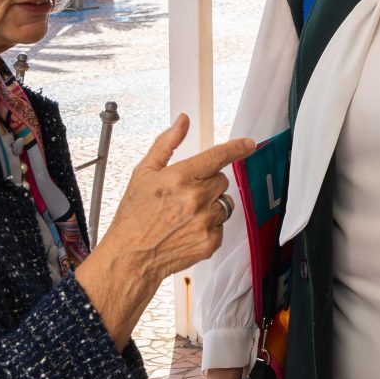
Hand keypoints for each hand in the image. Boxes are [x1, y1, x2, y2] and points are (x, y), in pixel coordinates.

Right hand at [79, 115, 254, 339]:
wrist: (131, 257)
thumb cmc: (133, 216)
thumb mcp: (143, 173)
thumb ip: (166, 144)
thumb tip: (183, 122)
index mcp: (180, 177)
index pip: (217, 156)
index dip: (236, 148)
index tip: (248, 144)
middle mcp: (196, 198)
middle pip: (222, 180)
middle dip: (208, 183)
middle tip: (186, 194)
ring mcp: (205, 221)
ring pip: (223, 203)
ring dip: (210, 205)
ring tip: (185, 214)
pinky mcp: (210, 241)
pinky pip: (221, 225)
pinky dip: (209, 226)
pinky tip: (187, 229)